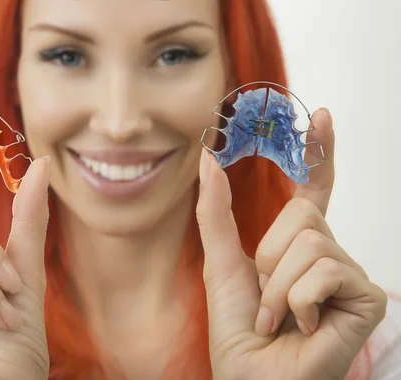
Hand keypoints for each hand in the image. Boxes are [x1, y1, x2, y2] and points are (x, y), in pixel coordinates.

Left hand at [195, 108, 387, 379]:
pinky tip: (302, 326)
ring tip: (280, 317)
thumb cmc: (239, 328)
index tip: (320, 115)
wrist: (252, 377)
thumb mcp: (221, 262)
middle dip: (269, 257)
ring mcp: (349, 275)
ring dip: (278, 286)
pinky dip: (296, 301)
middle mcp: (328, 254)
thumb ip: (216, 211)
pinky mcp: (366, 298)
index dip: (319, 152)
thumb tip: (208, 158)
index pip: (314, 188)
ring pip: (310, 243)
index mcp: (297, 245)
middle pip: (302, 215)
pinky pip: (323, 271)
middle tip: (268, 298)